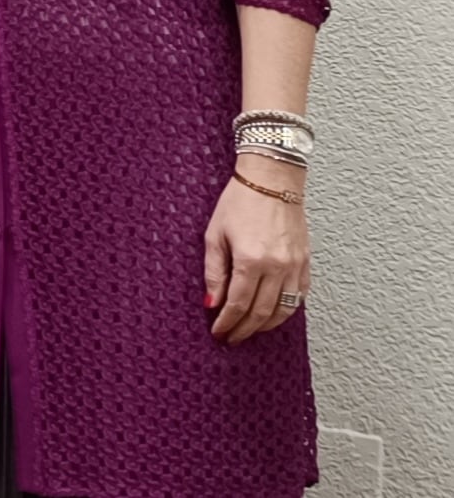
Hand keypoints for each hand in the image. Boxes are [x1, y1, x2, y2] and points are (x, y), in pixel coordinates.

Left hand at [204, 158, 310, 345]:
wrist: (272, 180)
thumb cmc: (239, 202)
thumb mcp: (215, 235)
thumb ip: (214, 272)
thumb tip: (210, 303)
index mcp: (251, 260)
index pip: (238, 304)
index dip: (227, 322)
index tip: (218, 332)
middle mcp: (278, 267)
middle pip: (261, 313)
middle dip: (244, 329)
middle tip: (231, 337)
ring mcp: (296, 266)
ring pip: (284, 310)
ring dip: (265, 325)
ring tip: (248, 330)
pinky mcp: (306, 263)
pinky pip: (299, 297)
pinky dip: (285, 311)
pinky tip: (271, 314)